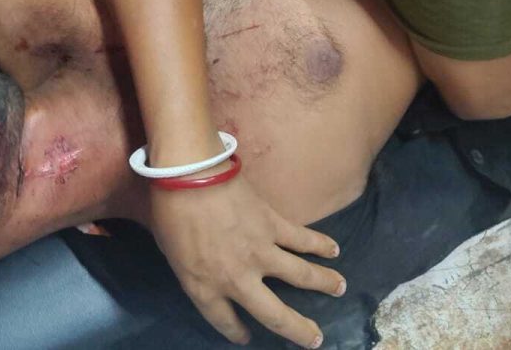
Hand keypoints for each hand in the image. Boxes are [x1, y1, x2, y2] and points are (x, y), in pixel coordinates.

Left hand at [151, 173, 343, 347]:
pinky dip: (320, 244)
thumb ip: (191, 268)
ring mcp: (261, 252)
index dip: (236, 332)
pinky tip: (334, 249)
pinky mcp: (273, 224)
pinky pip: (302, 239)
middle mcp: (239, 279)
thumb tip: (201, 264)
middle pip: (275, 315)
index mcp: (206, 288)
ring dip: (324, 283)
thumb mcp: (169, 252)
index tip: (245, 337)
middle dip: (299, 330)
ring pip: (301, 275)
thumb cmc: (169, 213)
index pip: (224, 321)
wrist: (189, 176)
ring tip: (340, 288)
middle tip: (316, 339)